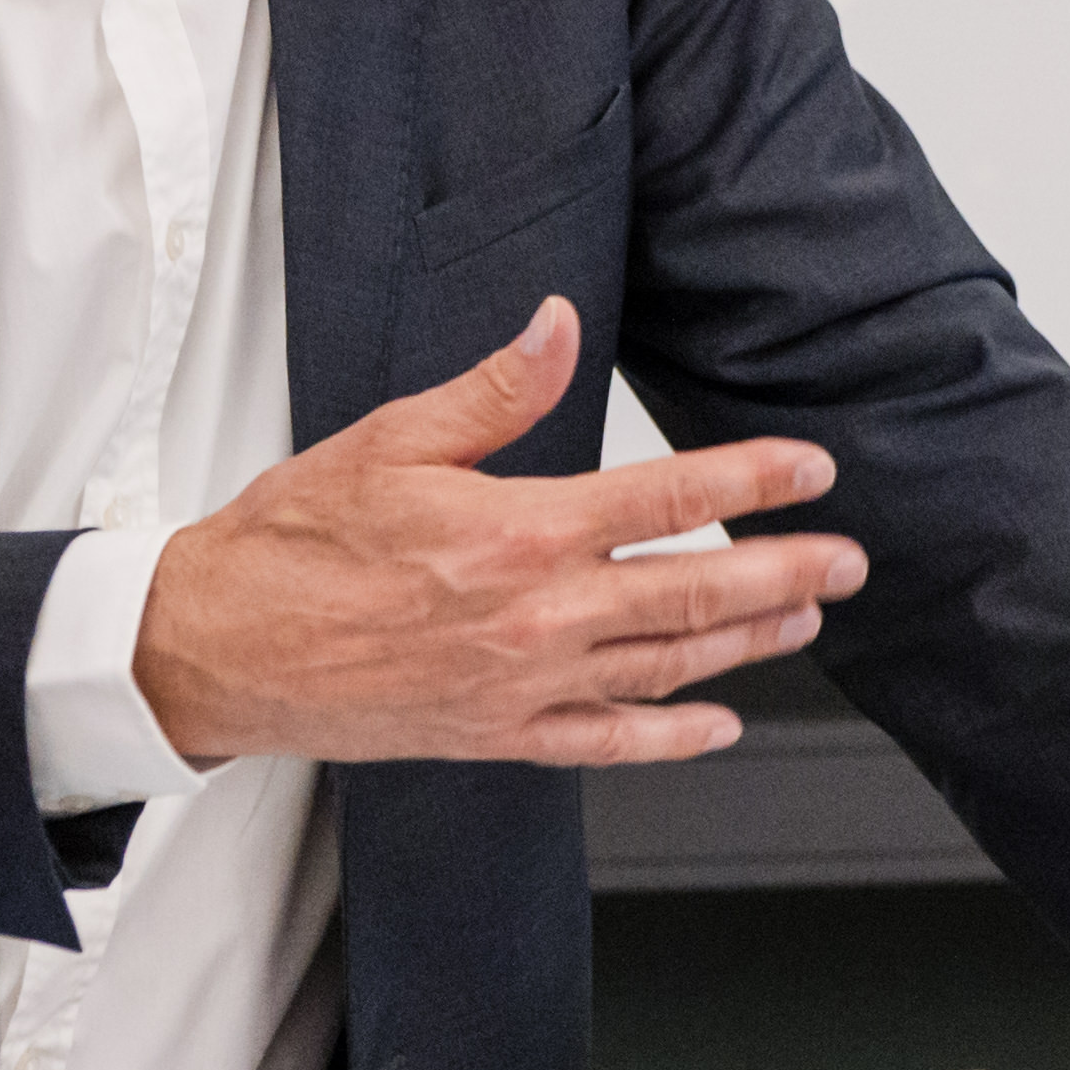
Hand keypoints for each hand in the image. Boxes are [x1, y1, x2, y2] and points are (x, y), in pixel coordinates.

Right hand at [136, 297, 863, 767]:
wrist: (221, 646)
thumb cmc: (294, 541)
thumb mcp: (393, 439)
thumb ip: (494, 391)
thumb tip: (558, 326)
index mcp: (518, 530)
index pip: (669, 499)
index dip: (754, 479)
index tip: (811, 469)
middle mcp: (535, 615)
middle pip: (694, 594)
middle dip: (785, 573)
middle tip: (848, 560)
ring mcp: (522, 684)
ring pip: (666, 667)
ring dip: (749, 644)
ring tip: (805, 620)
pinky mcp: (497, 732)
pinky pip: (607, 743)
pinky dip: (671, 735)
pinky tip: (717, 722)